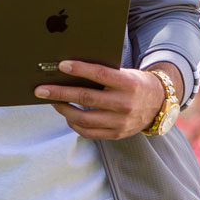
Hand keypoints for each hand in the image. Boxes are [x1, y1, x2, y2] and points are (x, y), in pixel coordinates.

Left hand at [35, 60, 173, 139]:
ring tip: (53, 101)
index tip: (61, 65)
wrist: (158, 104)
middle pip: (86, 98)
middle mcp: (125, 104)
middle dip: (60, 93)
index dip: (79, 69)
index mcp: (128, 83)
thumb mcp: (125, 74)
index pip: (100, 75)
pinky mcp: (116, 134)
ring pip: (84, 118)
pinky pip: (88, 132)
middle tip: (41, 89)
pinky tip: (67, 115)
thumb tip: (70, 71)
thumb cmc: (135, 83)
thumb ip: (104, 74)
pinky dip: (74, 124)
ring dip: (64, 109)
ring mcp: (120, 122)